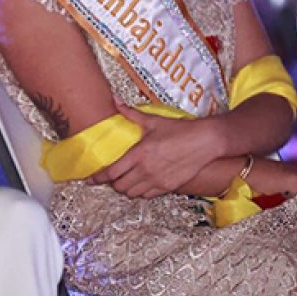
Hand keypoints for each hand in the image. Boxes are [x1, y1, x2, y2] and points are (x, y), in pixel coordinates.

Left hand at [89, 99, 219, 198]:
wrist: (206, 141)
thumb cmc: (179, 130)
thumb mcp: (153, 120)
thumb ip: (130, 113)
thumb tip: (114, 99)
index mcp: (139, 154)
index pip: (111, 172)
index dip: (98, 177)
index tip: (90, 179)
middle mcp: (146, 170)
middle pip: (119, 186)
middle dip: (112, 182)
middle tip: (111, 175)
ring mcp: (157, 181)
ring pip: (132, 193)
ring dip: (125, 187)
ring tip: (125, 179)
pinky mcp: (168, 187)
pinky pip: (147, 196)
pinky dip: (139, 192)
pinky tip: (140, 183)